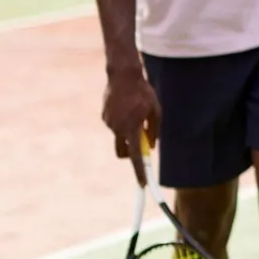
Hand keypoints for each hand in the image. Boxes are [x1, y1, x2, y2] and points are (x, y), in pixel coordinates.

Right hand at [102, 64, 161, 183]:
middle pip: (123, 152)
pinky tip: (126, 106)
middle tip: (142, 142)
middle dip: (131, 154)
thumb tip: (151, 147)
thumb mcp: (155, 110)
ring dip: (128, 131)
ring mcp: (108, 123)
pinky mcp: (103, 116)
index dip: (139, 171)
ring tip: (135, 111)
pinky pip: (115, 125)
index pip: (136, 156)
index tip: (143, 183)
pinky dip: (122, 122)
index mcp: (132, 128)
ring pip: (120, 136)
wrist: (123, 75)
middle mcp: (118, 128)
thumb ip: (154, 130)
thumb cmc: (143, 92)